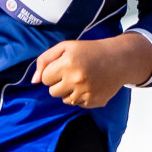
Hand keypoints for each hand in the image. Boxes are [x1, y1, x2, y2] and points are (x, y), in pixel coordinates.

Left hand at [32, 33, 151, 108]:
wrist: (118, 60)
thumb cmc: (89, 51)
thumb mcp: (65, 47)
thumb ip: (45, 60)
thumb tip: (34, 81)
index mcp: (68, 63)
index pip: (45, 79)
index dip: (52, 72)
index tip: (62, 66)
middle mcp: (76, 79)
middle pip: (52, 92)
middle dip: (59, 83)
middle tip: (72, 73)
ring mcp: (86, 93)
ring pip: (63, 100)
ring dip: (68, 91)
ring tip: (81, 79)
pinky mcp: (93, 102)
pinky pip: (76, 104)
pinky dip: (80, 97)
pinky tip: (89, 86)